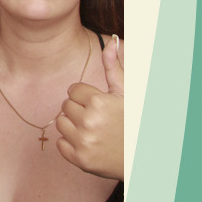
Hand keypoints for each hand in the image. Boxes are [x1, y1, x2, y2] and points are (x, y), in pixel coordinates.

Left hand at [56, 34, 122, 179]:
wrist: (141, 156)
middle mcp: (88, 122)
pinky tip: (87, 142)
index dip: (86, 96)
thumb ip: (114, 67)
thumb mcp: (126, 92)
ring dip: (72, 125)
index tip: (97, 103)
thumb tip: (112, 41)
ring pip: (60, 124)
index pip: (73, 91)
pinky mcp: (79, 160)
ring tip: (91, 129)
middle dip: (78, 109)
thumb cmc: (134, 120)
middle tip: (96, 117)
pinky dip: (70, 143)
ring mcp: (83, 142)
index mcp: (99, 102)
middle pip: (65, 106)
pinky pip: (60, 144)